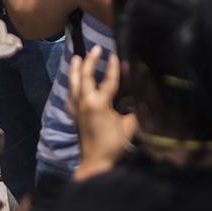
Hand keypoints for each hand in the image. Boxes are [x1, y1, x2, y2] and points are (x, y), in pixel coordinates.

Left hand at [69, 50, 135, 178]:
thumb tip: (141, 94)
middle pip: (85, 77)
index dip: (113, 67)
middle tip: (95, 49)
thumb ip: (135, 108)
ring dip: (75, 70)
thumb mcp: (130, 125)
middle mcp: (85, 103)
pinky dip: (71, 87)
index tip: (116, 54)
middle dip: (90, 61)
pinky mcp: (74, 116)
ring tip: (77, 58)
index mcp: (98, 104)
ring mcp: (77, 109)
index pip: (108, 81)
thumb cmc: (114, 144)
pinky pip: (70, 97)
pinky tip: (72, 84)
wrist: (95, 161)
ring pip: (73, 85)